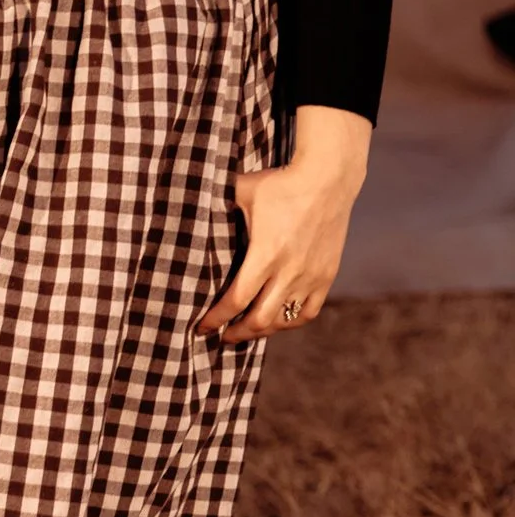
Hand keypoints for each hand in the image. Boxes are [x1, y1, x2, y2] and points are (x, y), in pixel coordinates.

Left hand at [193, 104, 371, 343]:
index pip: (236, 300)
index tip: (202, 328)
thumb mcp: (243, 191)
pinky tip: (278, 321)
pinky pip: (308, 312)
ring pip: (284, 321)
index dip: (217, 319)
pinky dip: (290, 322)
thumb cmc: (280, 184)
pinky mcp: (326, 276)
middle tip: (222, 336)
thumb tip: (189, 205)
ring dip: (263, 331)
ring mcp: (310, 277)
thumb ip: (218, 204)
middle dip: (237, 332)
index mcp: (265, 254)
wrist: (327, 179)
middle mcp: (289, 272)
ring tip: (248, 330)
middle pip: (259, 320)